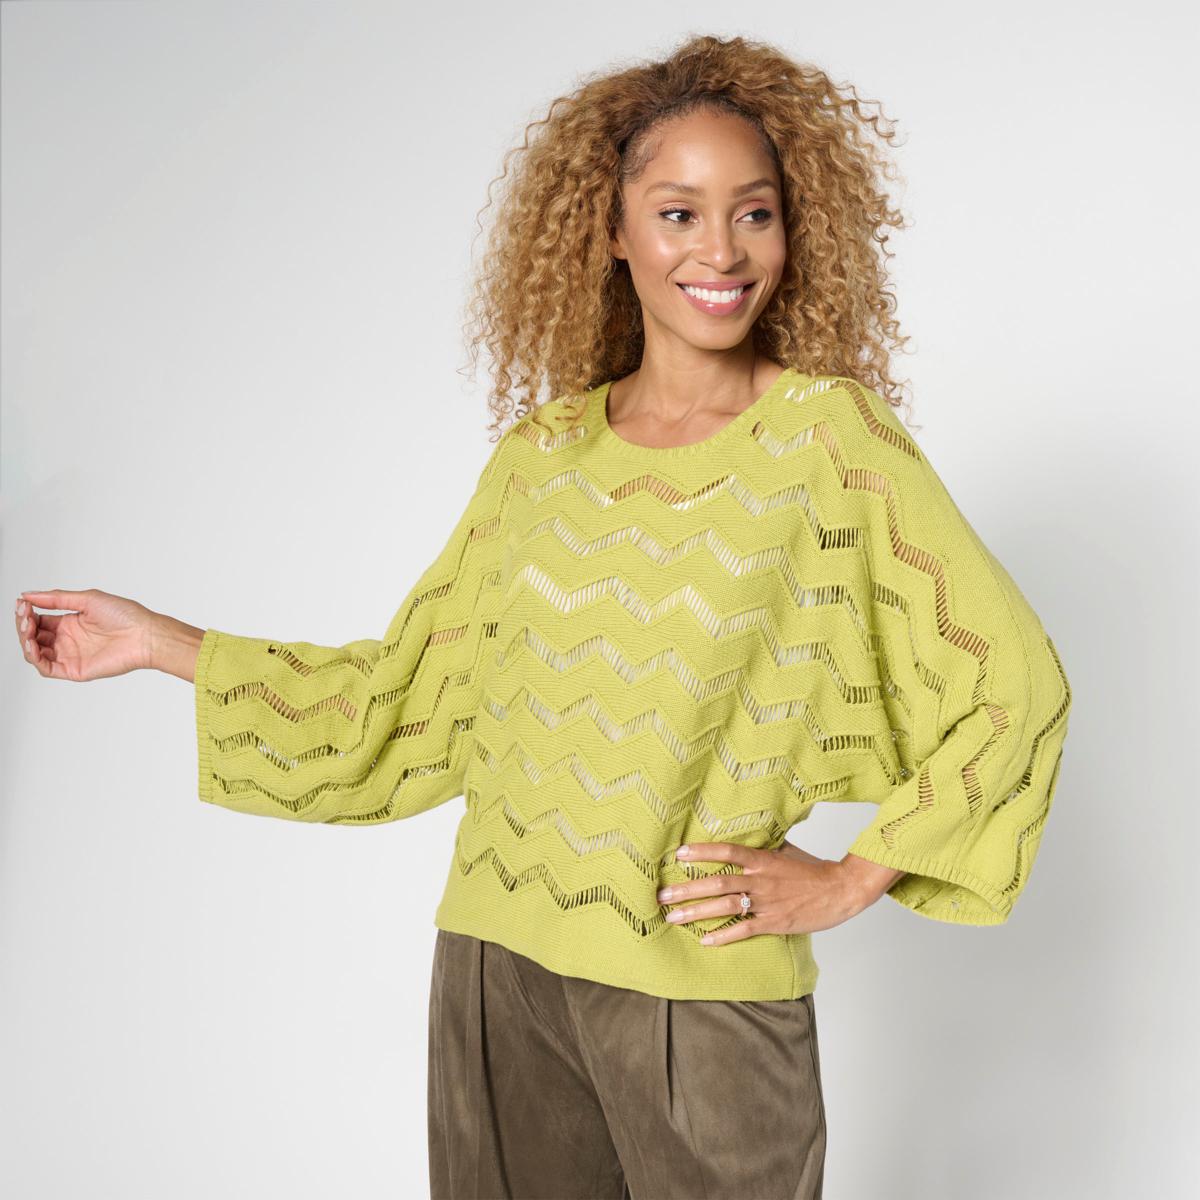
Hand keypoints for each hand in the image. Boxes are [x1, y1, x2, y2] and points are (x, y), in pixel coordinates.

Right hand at [14, 588, 157, 680]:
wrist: (145, 635)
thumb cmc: (125, 615)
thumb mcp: (88, 600)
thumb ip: (57, 599)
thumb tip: (28, 595)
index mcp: (70, 623)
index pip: (39, 620)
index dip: (27, 613)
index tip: (21, 603)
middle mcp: (68, 640)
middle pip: (34, 636)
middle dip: (24, 625)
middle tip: (24, 615)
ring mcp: (70, 656)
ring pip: (35, 653)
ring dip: (25, 640)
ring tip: (27, 627)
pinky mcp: (74, 670)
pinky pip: (46, 668)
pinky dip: (34, 657)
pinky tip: (32, 644)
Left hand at [657, 839, 869, 946]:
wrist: (840, 890)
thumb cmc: (811, 870)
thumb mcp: (785, 850)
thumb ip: (761, 847)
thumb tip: (742, 836)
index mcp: (763, 859)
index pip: (727, 852)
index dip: (702, 852)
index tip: (678, 854)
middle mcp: (761, 879)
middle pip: (717, 882)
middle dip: (686, 889)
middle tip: (661, 894)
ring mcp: (766, 902)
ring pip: (725, 907)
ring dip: (696, 913)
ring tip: (672, 917)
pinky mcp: (774, 923)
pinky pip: (743, 930)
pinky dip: (723, 936)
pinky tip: (704, 940)